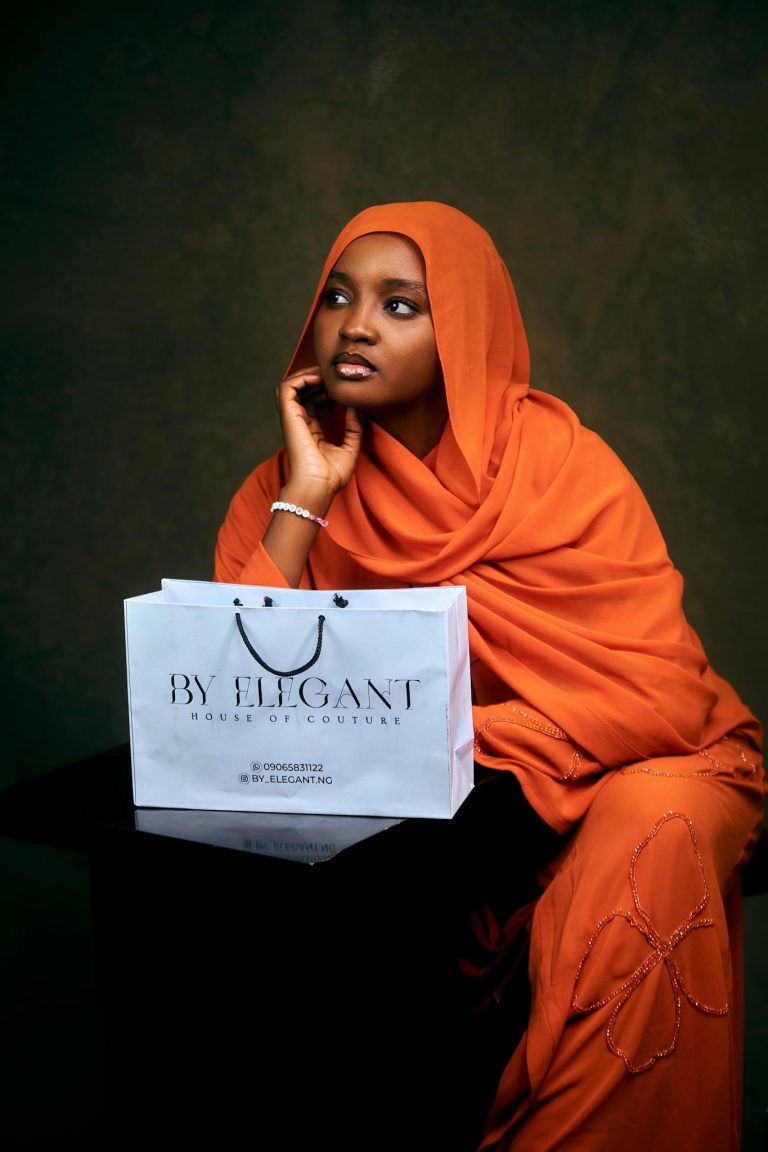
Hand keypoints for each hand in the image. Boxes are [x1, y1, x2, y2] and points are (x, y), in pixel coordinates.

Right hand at [275, 366, 362, 503]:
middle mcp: (300, 424)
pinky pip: (287, 388)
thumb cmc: (331, 476)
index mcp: (312, 432)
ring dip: (308, 375)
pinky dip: (301, 378)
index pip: (316, 403)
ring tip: (327, 374)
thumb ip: (354, 427)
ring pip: (292, 386)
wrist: (318, 486)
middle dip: (320, 380)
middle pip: (304, 392)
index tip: (346, 388)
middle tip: (338, 377)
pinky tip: (319, 380)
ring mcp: (292, 419)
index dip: (329, 391)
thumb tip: (356, 406)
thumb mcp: (351, 449)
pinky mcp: (288, 416)